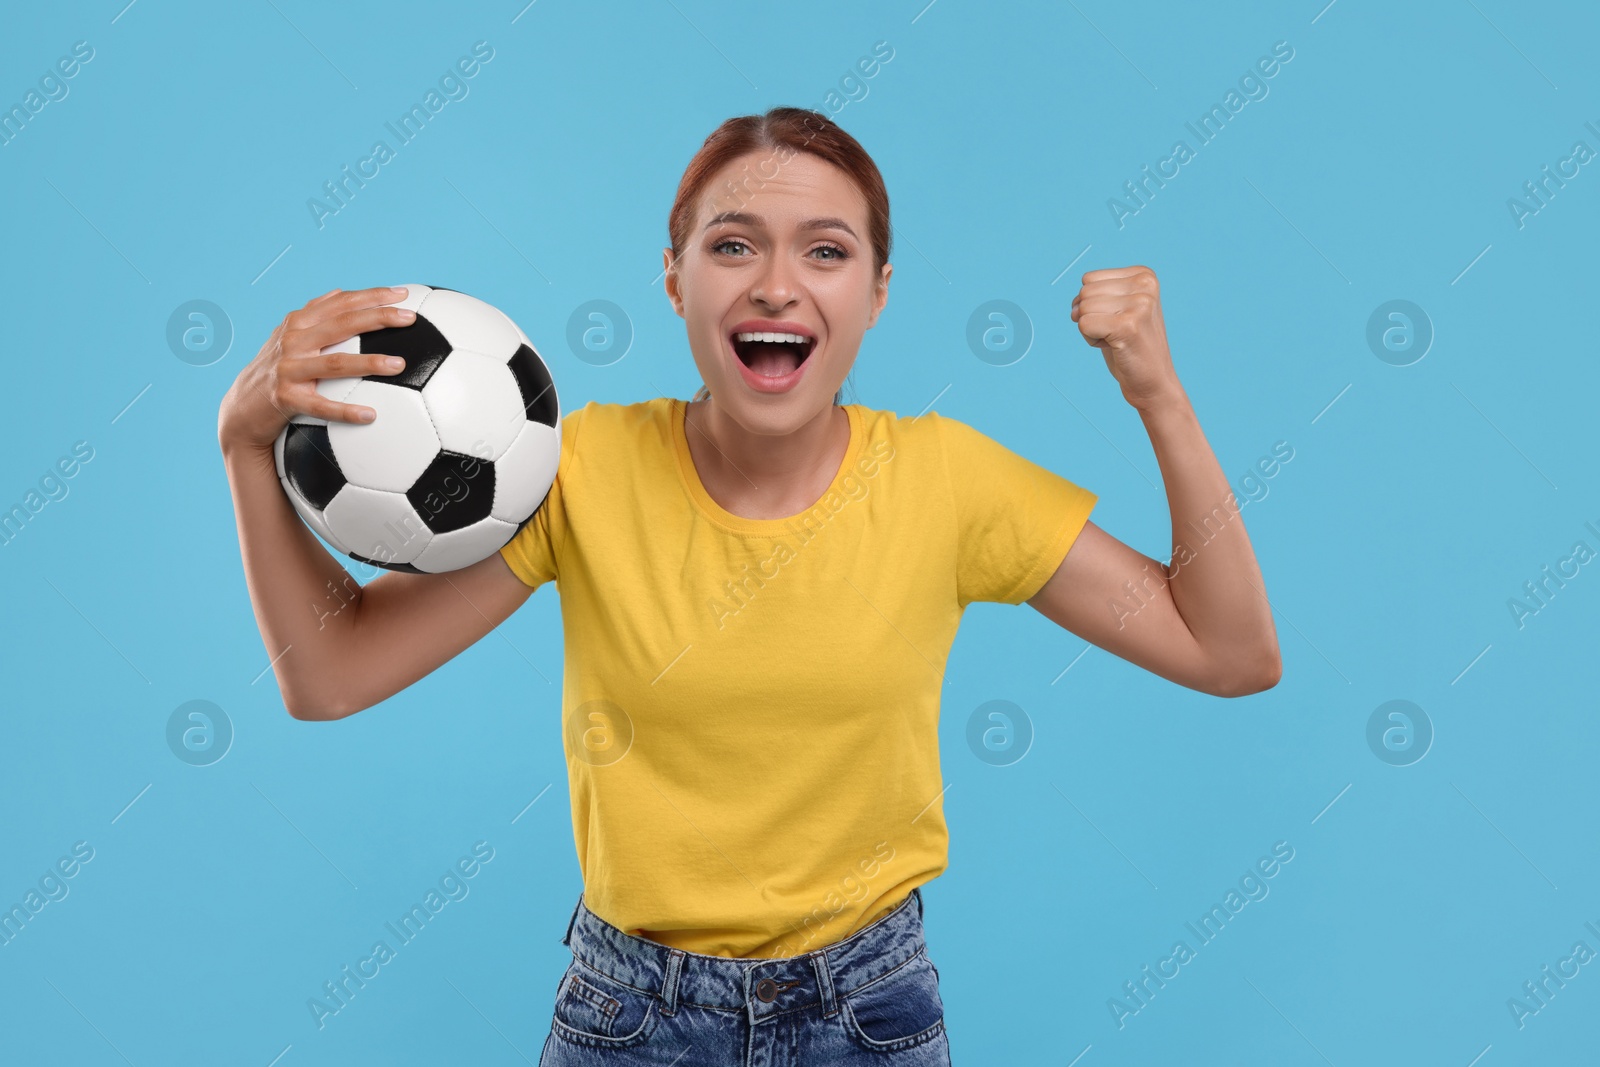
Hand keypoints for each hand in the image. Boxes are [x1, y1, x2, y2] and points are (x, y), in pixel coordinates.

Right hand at [217, 286, 415, 456]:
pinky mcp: (285, 398)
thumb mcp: (287, 337)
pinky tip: (371, 416)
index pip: (340, 303)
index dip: (371, 296)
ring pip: (335, 363)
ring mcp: (288, 369)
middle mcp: (293, 341)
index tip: (402, 294)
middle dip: (378, 317)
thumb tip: (341, 292)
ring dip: (369, 362)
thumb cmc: (275, 370)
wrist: (240, 409)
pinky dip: (346, 412)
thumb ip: (313, 315)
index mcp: (298, 323)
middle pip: (342, 324)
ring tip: (400, 365)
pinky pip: (321, 407)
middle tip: (410, 318)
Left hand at [1071, 265, 1183, 411]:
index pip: (1089, 279)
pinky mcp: (1128, 325)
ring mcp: (1139, 303)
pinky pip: (1084, 325)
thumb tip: (1074, 305)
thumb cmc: (1130, 346)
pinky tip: (1114, 346)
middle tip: (1117, 333)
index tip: (1118, 320)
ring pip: (1083, 309)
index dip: (1094, 304)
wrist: (1153, 381)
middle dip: (1091, 317)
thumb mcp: (1117, 309)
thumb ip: (1096, 295)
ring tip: (1117, 339)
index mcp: (1144, 275)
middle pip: (1085, 293)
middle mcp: (1145, 284)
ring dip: (1092, 330)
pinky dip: (1091, 340)